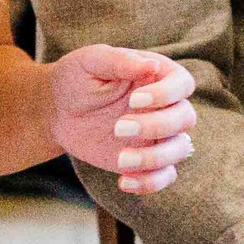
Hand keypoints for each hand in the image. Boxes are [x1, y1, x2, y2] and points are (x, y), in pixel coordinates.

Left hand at [48, 45, 196, 194]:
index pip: (183, 84)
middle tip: (118, 127)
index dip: (167, 94)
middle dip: (157, 126)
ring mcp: (158, 135)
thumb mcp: (92, 61)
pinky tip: (123, 182)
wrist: (58, 110)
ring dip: (155, 158)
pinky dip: (150, 183)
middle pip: (185, 118)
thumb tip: (152, 65)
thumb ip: (120, 61)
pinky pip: (164, 176)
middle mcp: (166, 106)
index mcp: (159, 76)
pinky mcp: (146, 160)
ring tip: (121, 160)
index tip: (135, 100)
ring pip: (179, 150)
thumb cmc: (78, 78)